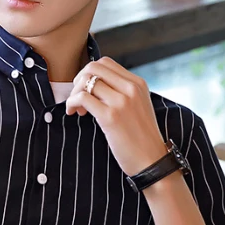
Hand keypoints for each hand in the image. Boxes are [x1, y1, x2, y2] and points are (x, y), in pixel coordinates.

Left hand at [65, 57, 167, 176]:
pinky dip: (72, 102)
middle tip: (79, 98)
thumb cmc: (141, 138)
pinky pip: (82, 97)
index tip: (87, 90)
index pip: (105, 63)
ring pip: (86, 81)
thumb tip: (94, 85)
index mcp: (138, 84)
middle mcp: (131, 88)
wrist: (153, 161)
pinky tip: (74, 113)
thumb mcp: (137, 106)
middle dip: (79, 80)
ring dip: (74, 93)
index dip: (90, 74)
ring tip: (78, 110)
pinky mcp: (110, 117)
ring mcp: (121, 101)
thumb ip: (121, 92)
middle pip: (93, 67)